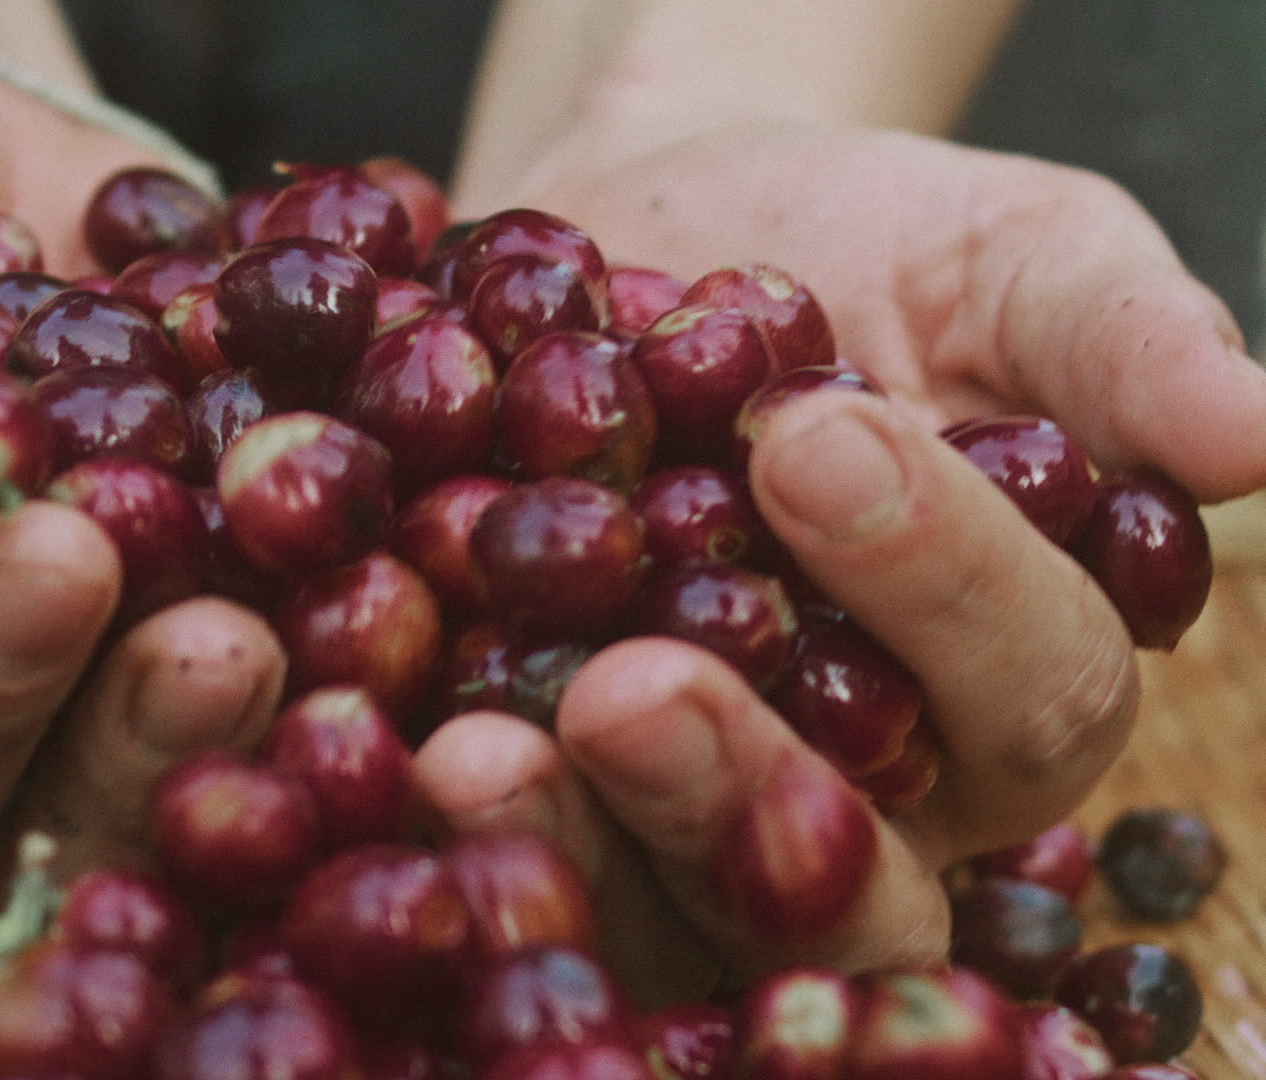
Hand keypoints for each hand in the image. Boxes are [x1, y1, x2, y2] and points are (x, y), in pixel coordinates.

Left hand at [422, 88, 1265, 1001]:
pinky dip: (420, 817)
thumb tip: (1258, 430)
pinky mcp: (520, 786)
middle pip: (844, 864)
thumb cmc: (862, 248)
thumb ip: (1114, 343)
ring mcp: (676, 814)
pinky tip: (351, 754)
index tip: (824, 445)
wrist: (646, 228)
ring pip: (658, 902)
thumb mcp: (1007, 259)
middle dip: (746, 788)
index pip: (1025, 690)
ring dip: (571, 846)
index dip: (944, 588)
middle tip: (633, 692)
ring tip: (469, 760)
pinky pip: (487, 844)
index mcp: (1004, 689)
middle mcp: (857, 793)